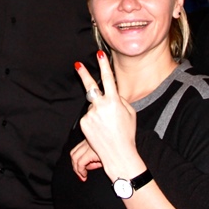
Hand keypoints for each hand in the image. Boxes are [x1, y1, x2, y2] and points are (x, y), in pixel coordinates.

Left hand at [75, 51, 145, 179]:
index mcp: (114, 101)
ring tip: (106, 125)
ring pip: (92, 106)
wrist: (118, 153)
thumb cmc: (127, 133)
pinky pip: (88, 116)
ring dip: (98, 111)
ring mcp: (90, 114)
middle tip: (77, 64)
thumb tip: (109, 94)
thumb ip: (120, 100)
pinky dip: (94, 120)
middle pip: (90, 86)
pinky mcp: (83, 123)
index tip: (100, 54)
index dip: (104, 65)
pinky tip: (100, 129)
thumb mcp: (130, 113)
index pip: (108, 79)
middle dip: (84, 74)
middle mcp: (100, 106)